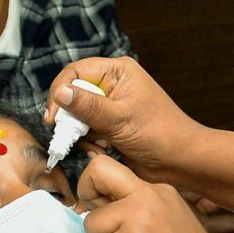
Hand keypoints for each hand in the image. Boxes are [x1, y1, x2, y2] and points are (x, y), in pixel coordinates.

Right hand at [45, 58, 202, 179]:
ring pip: (78, 114)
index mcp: (118, 71)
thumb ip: (88, 106)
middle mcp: (113, 84)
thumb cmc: (157, 134)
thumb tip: (60, 93)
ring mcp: (111, 105)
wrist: (180, 161)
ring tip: (97, 146)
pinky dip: (89, 141)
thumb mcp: (119, 119)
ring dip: (80, 133)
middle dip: (70, 116)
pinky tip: (103, 150)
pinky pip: (87, 129)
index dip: (60, 91)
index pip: (75, 71)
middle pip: (74, 92)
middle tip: (66, 135)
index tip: (53, 118)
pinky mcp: (110, 124)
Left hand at [79, 153, 233, 232]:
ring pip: (92, 224)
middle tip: (98, 225)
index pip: (109, 167)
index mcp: (159, 191)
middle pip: (96, 173)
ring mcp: (138, 219)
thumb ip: (139, 209)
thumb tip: (98, 205)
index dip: (92, 184)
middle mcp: (148, 197)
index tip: (95, 204)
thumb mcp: (170, 222)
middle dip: (86, 198)